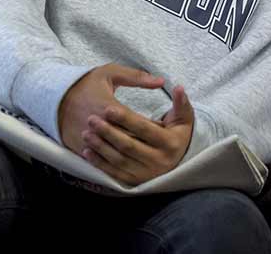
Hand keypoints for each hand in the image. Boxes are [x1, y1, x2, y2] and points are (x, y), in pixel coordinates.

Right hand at [57, 64, 164, 154]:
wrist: (54, 96)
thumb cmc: (86, 83)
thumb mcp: (110, 73)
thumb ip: (136, 77)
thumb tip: (161, 81)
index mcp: (108, 107)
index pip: (137, 123)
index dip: (153, 127)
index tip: (164, 128)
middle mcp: (98, 126)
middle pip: (129, 141)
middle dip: (145, 143)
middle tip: (160, 144)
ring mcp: (88, 140)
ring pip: (116, 153)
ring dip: (132, 154)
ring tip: (146, 153)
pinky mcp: (79, 148)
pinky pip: (101, 160)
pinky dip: (114, 160)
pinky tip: (127, 159)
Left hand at [81, 85, 195, 185]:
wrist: (177, 161)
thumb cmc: (177, 133)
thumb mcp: (183, 118)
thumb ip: (180, 103)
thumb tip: (178, 87)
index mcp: (170, 143)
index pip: (144, 128)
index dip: (126, 118)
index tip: (108, 108)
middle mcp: (159, 161)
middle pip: (128, 145)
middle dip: (108, 132)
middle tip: (91, 119)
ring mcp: (146, 174)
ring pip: (119, 160)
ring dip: (101, 147)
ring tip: (86, 133)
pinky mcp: (136, 182)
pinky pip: (114, 173)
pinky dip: (100, 163)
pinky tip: (87, 151)